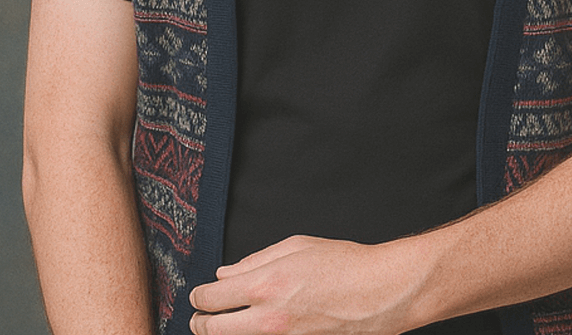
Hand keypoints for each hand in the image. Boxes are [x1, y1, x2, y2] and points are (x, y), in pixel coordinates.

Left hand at [188, 234, 422, 334]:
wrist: (375, 293)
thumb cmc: (342, 264)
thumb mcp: (295, 246)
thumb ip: (255, 260)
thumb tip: (227, 273)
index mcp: (265, 284)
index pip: (212, 297)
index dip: (198, 296)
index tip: (197, 294)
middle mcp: (267, 317)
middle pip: (213, 329)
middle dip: (200, 322)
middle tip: (198, 316)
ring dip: (221, 332)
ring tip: (218, 324)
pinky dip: (249, 334)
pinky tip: (251, 326)